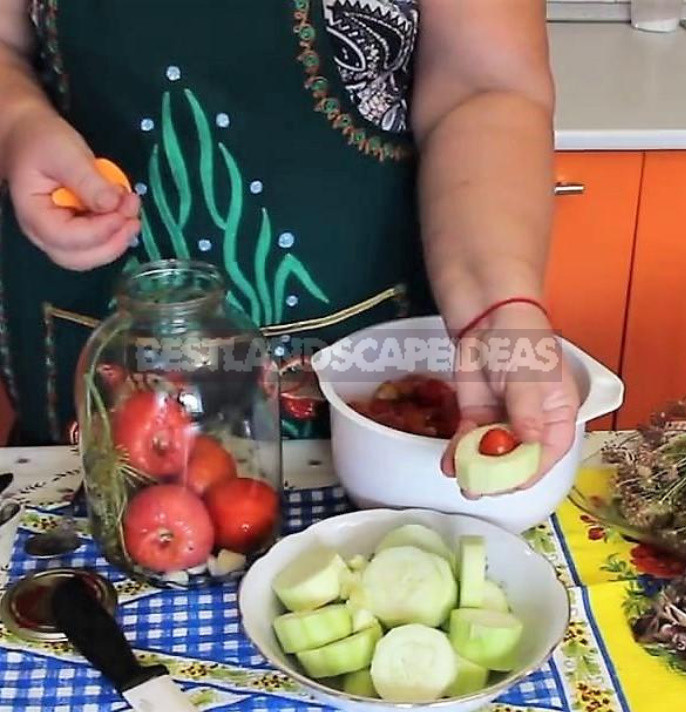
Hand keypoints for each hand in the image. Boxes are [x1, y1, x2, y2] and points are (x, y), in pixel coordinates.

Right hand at [4, 108, 139, 269]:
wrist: (32, 136)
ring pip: (92, 255)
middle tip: (133, 216)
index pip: (65, 238)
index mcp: (34, 215)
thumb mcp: (65, 153)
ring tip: (131, 210)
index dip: (99, 231)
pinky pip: (99, 243)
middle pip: (80, 258)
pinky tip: (126, 210)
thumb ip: (87, 180)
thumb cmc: (42, 142)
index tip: (122, 211)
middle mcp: (44, 234)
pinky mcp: (78, 232)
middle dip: (112, 242)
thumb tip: (113, 204)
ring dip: (118, 239)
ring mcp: (62, 236)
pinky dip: (117, 232)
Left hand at [441, 302, 579, 496]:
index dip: (531, 471)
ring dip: (475, 469)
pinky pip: (468, 440)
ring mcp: (502, 421)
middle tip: (480, 487)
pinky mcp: (477, 416)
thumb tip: (529, 443)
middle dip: (498, 476)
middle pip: (518, 460)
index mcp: (557, 416)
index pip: (549, 453)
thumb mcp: (529, 377)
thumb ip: (527, 412)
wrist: (487, 317)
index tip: (512, 483)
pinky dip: (458, 453)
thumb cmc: (522, 340)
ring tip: (462, 481)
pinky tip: (449, 464)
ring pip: (490, 455)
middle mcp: (531, 424)